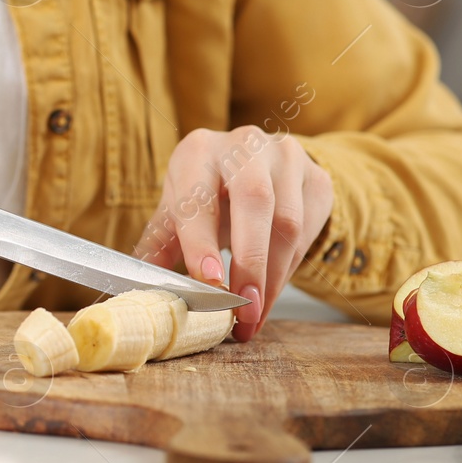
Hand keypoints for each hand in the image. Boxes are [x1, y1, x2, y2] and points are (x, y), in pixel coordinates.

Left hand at [133, 127, 332, 341]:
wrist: (257, 164)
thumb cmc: (207, 192)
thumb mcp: (177, 210)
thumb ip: (160, 246)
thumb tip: (145, 289)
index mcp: (198, 151)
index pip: (200, 197)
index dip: (202, 241)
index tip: (210, 281)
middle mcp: (244, 145)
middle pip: (254, 201)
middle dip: (250, 262)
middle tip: (242, 308)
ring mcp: (287, 158)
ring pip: (287, 222)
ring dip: (272, 277)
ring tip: (254, 316)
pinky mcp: (316, 179)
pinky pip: (309, 231)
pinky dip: (289, 271)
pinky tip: (270, 295)